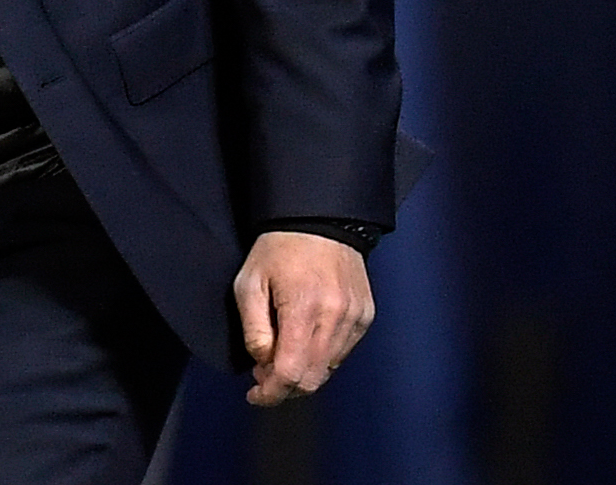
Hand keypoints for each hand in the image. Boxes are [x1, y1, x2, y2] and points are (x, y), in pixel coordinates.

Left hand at [233, 230, 374, 405]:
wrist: (320, 220)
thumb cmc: (278, 249)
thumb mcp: (249, 282)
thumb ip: (254, 329)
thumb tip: (262, 363)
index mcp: (303, 309)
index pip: (291, 372)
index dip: (271, 392)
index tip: (255, 395)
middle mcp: (335, 318)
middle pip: (313, 378)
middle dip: (286, 387)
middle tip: (263, 376)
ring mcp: (355, 319)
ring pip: (329, 369)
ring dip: (304, 373)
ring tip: (282, 356)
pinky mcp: (366, 316)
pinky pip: (342, 352)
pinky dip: (322, 357)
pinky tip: (305, 343)